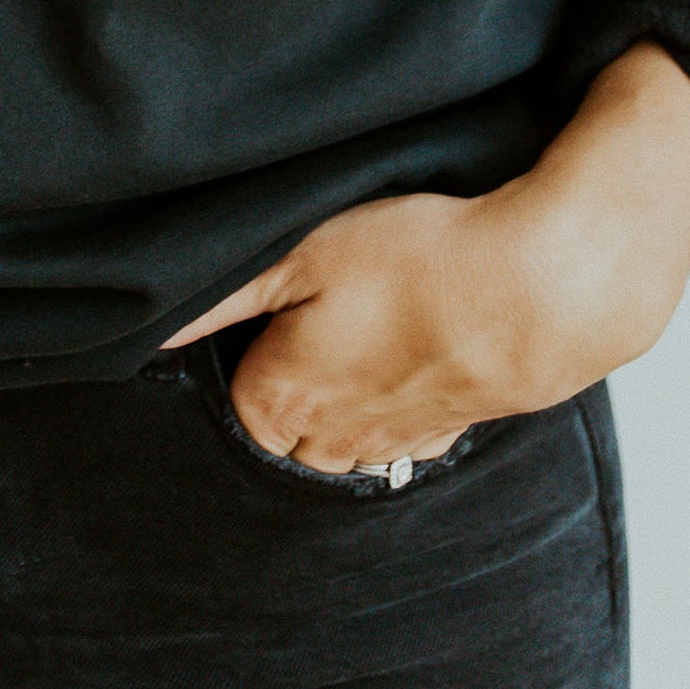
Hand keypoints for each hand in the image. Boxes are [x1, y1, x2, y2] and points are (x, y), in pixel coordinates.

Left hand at [163, 42, 689, 471]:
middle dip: (284, 375)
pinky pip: (406, 430)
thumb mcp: (303, 252)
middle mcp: (337, 435)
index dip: (244, 337)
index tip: (265, 295)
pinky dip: (401, 396)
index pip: (230, 393)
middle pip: (282, 423)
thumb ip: (218, 293)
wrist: (547, 288)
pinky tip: (416, 350)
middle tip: (308, 310)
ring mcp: (400, 436)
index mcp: (284, 397)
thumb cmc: (423, 261)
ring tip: (362, 326)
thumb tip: (142, 325)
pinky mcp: (455, 424)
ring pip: (345, 433)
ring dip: (343, 391)